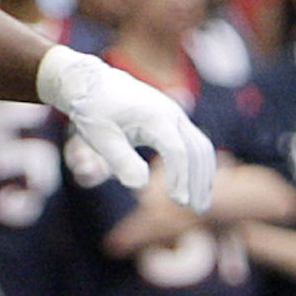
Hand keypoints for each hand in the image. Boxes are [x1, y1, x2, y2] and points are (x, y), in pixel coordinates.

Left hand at [38, 46, 216, 209]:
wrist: (92, 84)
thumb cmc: (94, 111)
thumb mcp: (101, 138)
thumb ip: (121, 160)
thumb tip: (141, 185)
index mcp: (155, 117)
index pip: (177, 151)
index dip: (179, 178)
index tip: (178, 203)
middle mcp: (171, 113)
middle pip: (196, 149)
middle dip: (198, 182)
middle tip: (197, 211)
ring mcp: (175, 116)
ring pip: (200, 146)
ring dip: (203, 176)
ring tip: (200, 205)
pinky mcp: (173, 121)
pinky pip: (194, 144)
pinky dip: (198, 166)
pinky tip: (195, 187)